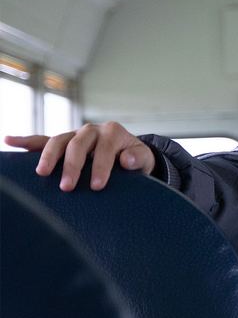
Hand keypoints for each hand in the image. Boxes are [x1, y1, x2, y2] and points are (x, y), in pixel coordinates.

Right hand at [4, 122, 154, 191]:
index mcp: (113, 132)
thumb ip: (138, 158)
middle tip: (67, 187)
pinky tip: (9, 141)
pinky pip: (42, 140)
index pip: (105, 148)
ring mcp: (75, 135)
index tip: (97, 186)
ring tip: (42, 173)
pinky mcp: (62, 143)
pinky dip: (26, 141)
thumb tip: (127, 159)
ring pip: (58, 140)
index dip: (101, 166)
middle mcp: (92, 130)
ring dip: (49, 156)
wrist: (129, 155)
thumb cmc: (135, 160)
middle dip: (72, 165)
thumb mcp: (144, 159)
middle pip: (78, 143)